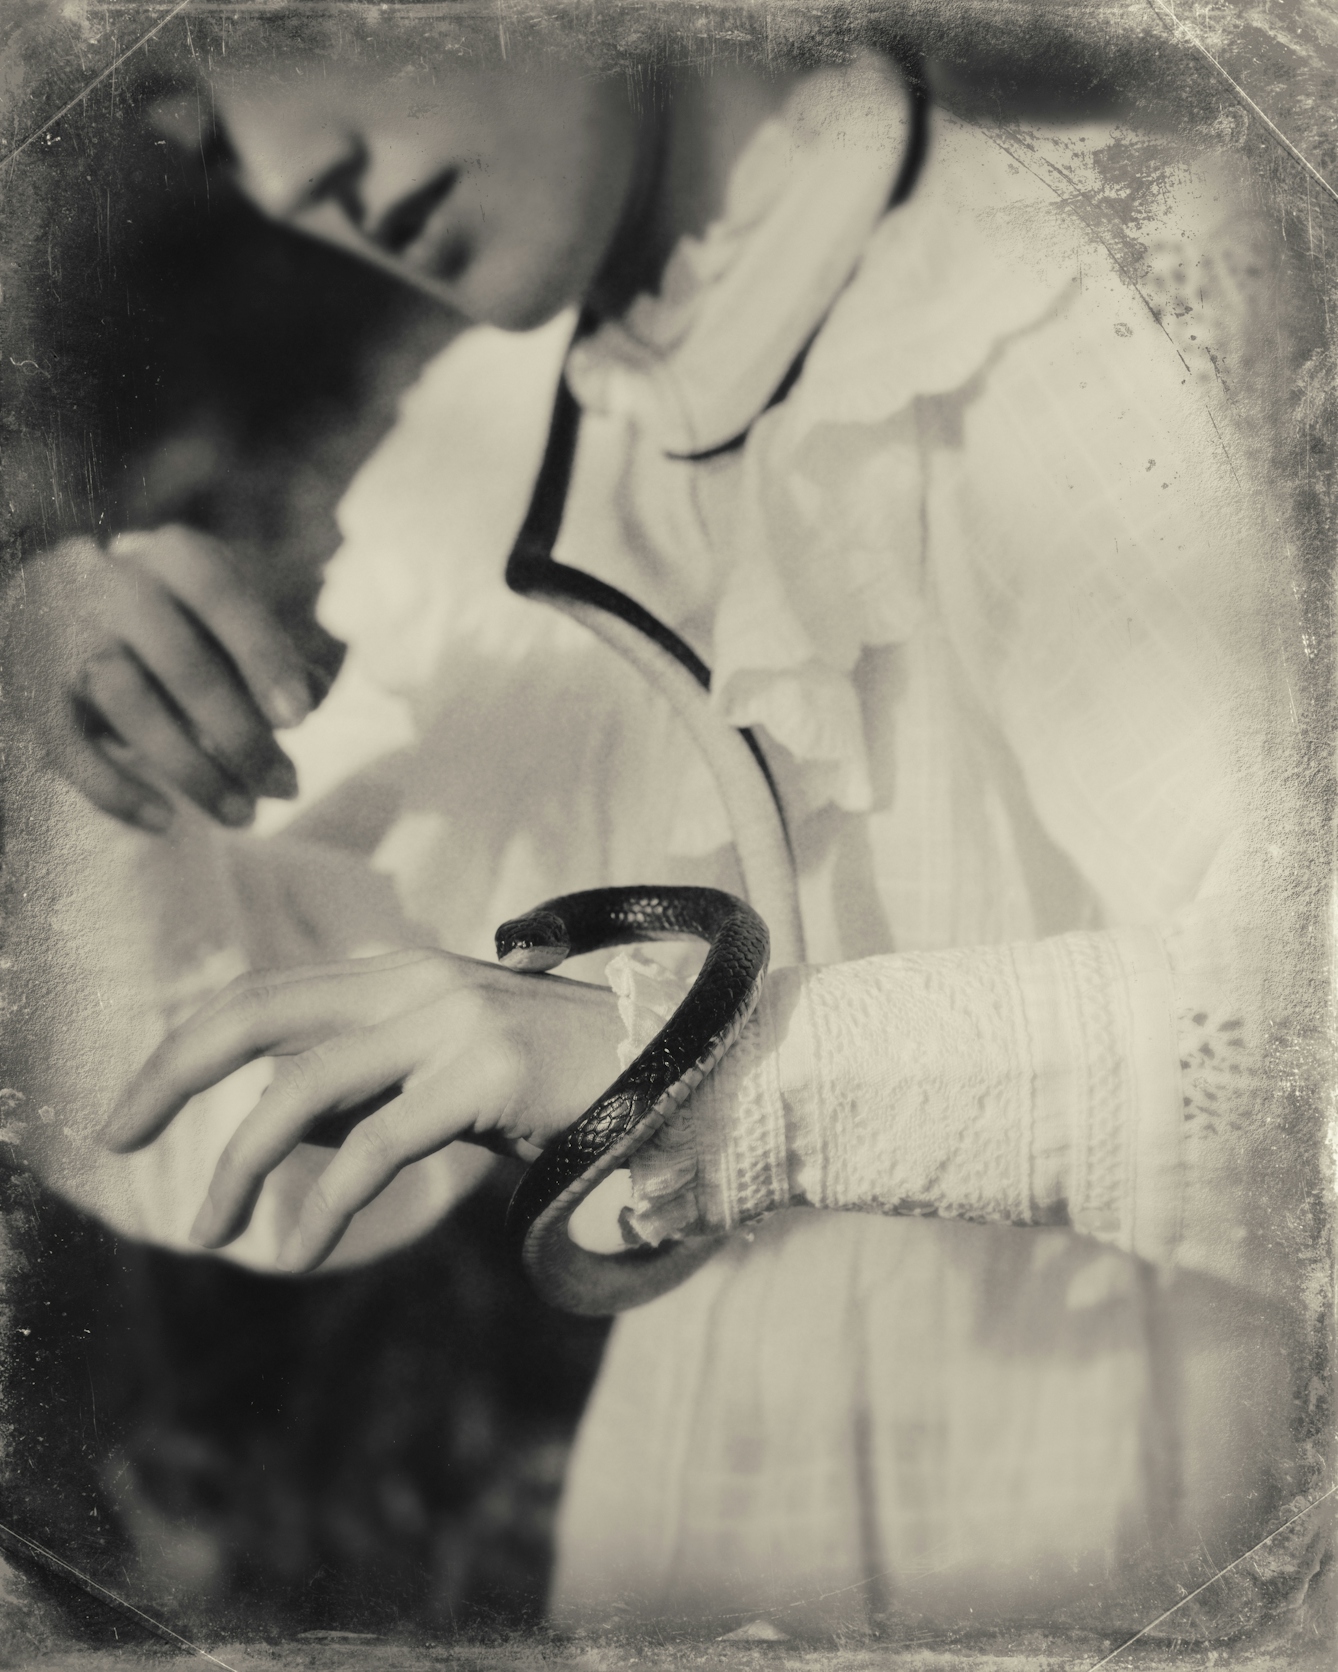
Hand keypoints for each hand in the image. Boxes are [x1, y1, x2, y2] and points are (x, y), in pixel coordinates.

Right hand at [0, 526, 320, 830]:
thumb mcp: (217, 615)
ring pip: (132, 706)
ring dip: (192, 770)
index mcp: (173, 558)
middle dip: (241, 735)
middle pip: (183, 663)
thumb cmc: (168, 617)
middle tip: (285, 788)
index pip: (221, 594)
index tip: (299, 718)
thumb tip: (313, 696)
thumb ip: (267, 651)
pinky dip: (117, 791)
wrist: (46, 604)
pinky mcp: (33, 692)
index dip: (262, 655)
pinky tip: (165, 822)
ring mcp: (67, 638)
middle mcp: (113, 585)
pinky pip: (71, 750)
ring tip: (241, 814)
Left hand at [102, 948, 625, 1270]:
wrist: (674, 1065)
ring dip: (237, 1164)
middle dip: (172, 1074)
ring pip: (304, 1088)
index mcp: (397, 972)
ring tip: (207, 1231)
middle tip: (117, 1136)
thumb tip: (278, 1133)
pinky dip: (323, 1204)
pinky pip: (376, 1146)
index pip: (264, 996)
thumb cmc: (557, 1076)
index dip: (186, 1046)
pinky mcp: (483, 1074)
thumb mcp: (443, 1073)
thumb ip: (365, 1087)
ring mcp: (449, 1021)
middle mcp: (413, 981)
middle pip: (257, 1015)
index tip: (136, 1109)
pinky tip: (295, 1247)